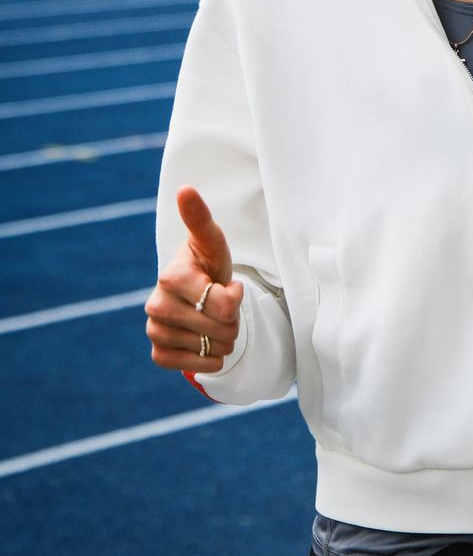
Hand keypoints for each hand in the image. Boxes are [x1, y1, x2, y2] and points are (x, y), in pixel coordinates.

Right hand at [145, 187, 242, 371]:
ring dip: (223, 339)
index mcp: (171, 276)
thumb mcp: (212, 242)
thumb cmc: (208, 264)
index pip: (223, 304)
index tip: (227, 285)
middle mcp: (156, 304)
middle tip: (221, 306)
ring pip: (211, 349)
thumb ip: (201, 219)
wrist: (197, 294)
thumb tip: (185, 189)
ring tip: (213, 320)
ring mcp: (154, 330)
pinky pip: (194, 366)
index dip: (235, 298)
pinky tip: (204, 341)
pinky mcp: (158, 353)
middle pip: (220, 329)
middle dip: (231, 321)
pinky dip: (209, 358)